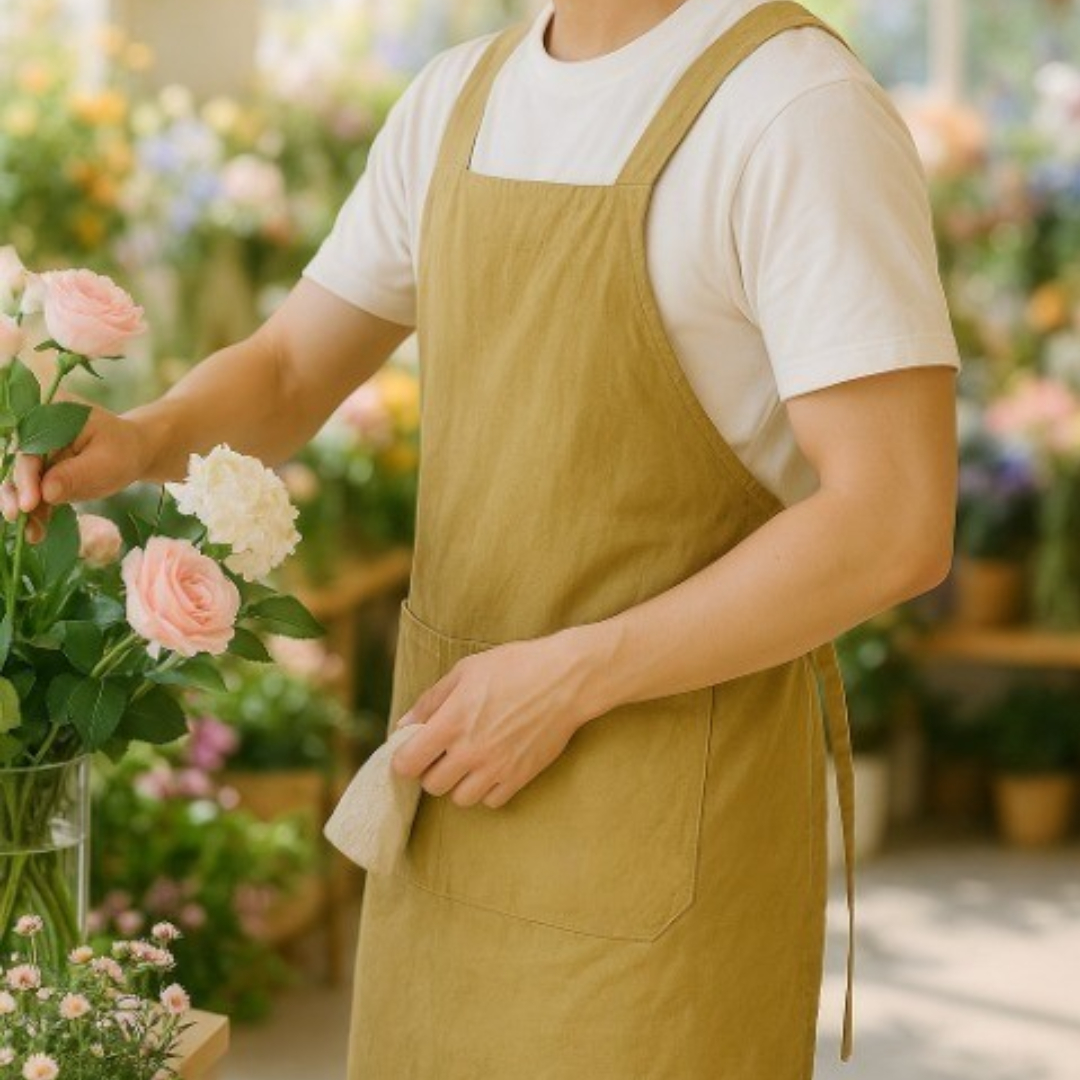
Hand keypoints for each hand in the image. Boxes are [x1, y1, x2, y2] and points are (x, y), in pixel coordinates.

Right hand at [0, 404, 154, 542]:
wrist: (133, 453)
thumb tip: (46, 492)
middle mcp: (34, 430)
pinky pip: (31, 492)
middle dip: (17, 493)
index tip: (29, 502)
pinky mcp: (40, 472)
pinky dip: (34, 512)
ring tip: (31, 533)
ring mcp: (35, 453)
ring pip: (18, 481)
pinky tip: (37, 532)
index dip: (25, 475)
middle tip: (19, 517)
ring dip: (21, 507)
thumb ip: (77, 475)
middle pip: (16, 463)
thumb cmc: (123, 450)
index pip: (28, 446)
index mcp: (49, 414)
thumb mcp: (107, 461)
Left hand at [390, 627, 607, 808]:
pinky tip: (492, 768)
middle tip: (443, 754)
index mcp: (451, 722)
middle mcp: (470, 750)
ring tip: (469, 762)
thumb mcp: (466, 671)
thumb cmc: (515, 667)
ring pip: (459, 799)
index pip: (408, 763)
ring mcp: (496, 767)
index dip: (404, 759)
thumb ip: (430, 700)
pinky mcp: (519, 777)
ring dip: (458, 784)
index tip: (412, 752)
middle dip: (431, 770)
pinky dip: (487, 790)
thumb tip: (403, 725)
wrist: (565, 680)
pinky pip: (491, 801)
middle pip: (431, 785)